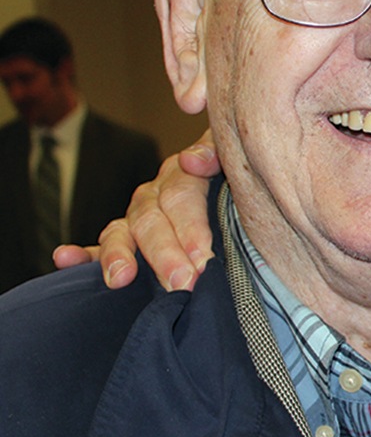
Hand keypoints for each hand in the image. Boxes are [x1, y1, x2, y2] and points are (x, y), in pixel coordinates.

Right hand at [56, 131, 221, 290]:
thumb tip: (191, 160)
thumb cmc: (239, 184)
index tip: (202, 257)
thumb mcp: (233, 162)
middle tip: (182, 282)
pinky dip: (81, 255)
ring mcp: (136, 218)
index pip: (181, 196)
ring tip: (122, 278)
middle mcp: (154, 195)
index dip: (191, 227)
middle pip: (152, 220)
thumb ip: (216, 154)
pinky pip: (98, 248)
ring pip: (122, 233)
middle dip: (165, 254)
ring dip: (119, 256)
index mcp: (183, 174)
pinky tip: (65, 258)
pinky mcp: (123, 241)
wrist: (236, 200)